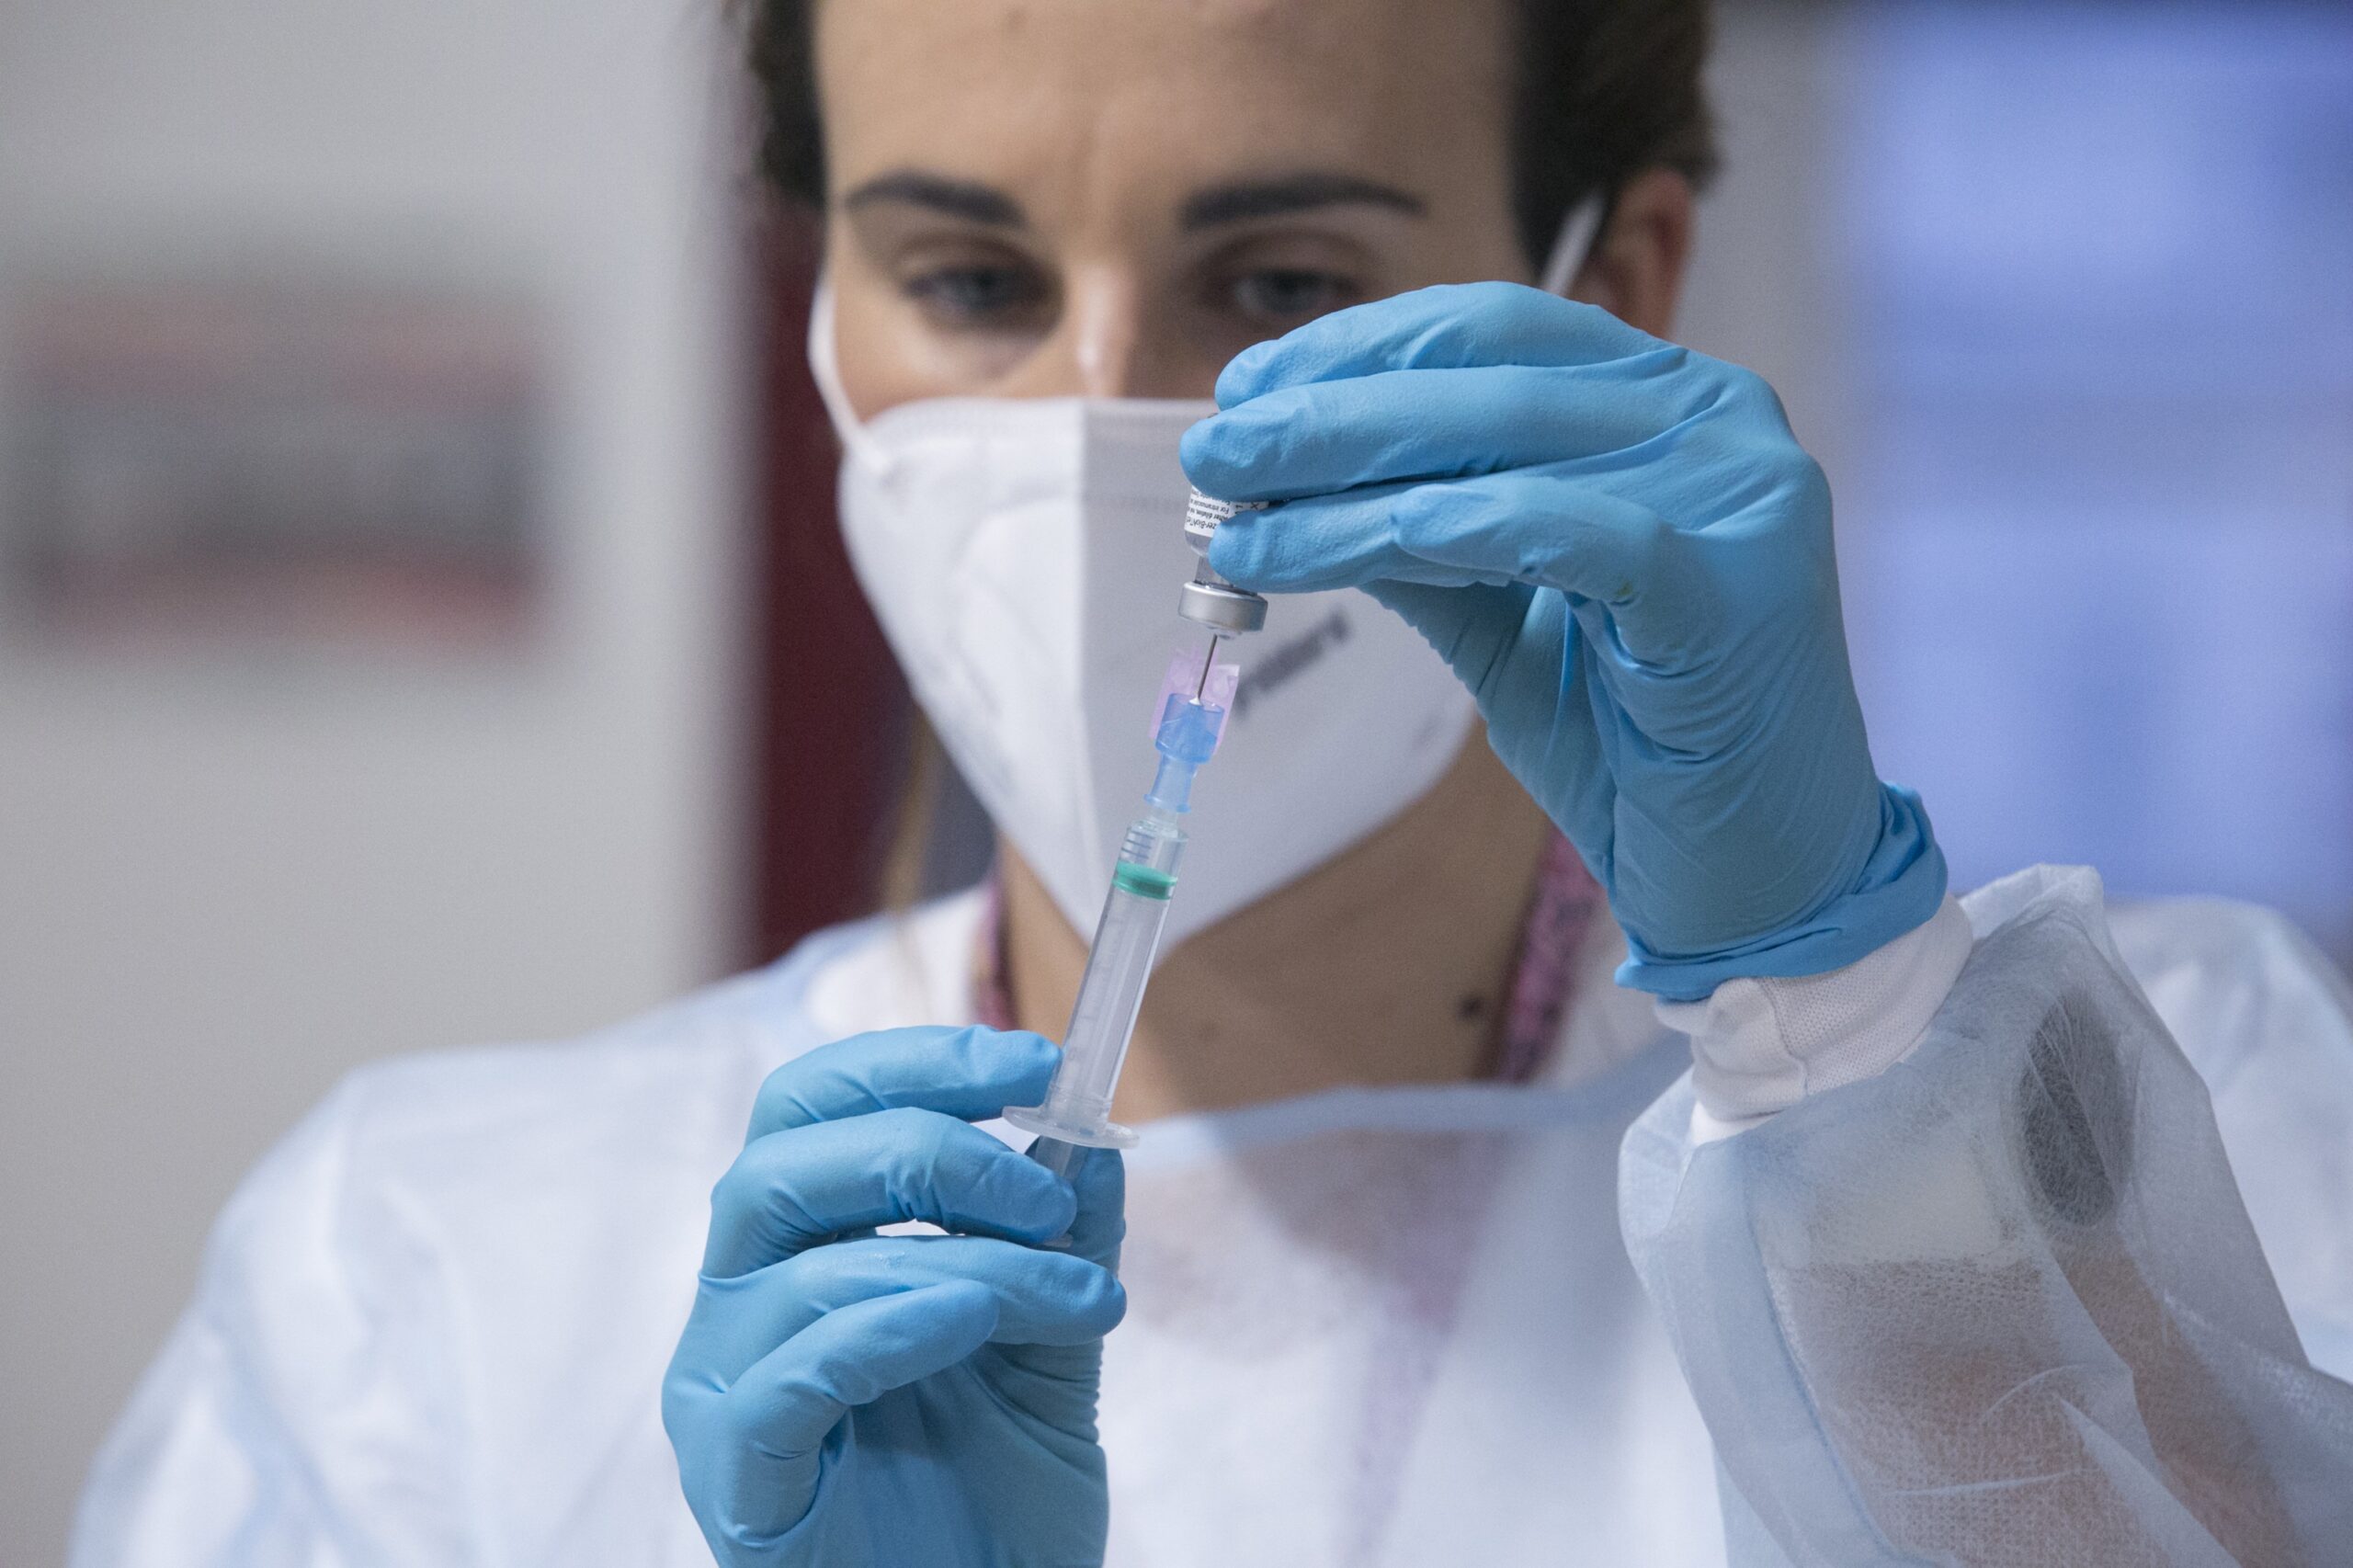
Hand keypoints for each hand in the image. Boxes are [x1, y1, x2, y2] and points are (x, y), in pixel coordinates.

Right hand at [663, 1026, 1125, 1566]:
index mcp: (796, 1250)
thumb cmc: (988, 1508)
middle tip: (1048, 1189)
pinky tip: (970, 1325)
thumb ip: (1062, 1256)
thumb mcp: (1050, 1359)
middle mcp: (739, 1303)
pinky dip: (889, 1330)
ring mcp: (723, 1388)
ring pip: (808, 1266)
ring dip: (963, 1261)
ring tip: (1069, 1296)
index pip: (813, 1107)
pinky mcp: (736, 1475)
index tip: (1037, 1064)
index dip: (915, 1063)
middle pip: (784, 1159)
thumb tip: (1098, 1142)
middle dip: (930, 1144)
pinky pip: (793, 1375)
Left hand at [1181, 282, 1942, 999]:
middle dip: (1326, 410)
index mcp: (1675, 405)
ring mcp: (1740, 491)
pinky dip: (1420, 532)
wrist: (1761, 884)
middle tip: (1212, 452)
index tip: (1245, 387)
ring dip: (1342, 477)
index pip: (1497, 331)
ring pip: (1502, 445)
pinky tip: (1319, 552)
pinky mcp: (1730, 578)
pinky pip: (1547, 528)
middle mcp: (1721, 419)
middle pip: (1485, 373)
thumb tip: (1281, 482)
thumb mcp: (1504, 618)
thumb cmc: (1640, 748)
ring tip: (1234, 518)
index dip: (1361, 349)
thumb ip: (1416, 539)